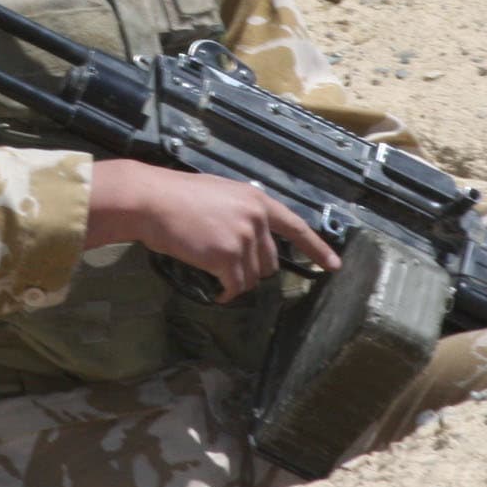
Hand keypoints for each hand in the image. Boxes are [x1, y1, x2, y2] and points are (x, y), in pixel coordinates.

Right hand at [85, 160, 337, 302]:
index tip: (334, 265)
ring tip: (214, 270)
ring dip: (236, 280)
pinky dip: (227, 293)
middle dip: (252, 268)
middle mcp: (256, 219)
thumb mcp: (220, 193)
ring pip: (252, 277)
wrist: (152, 201)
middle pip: (270, 261)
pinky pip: (235, 286)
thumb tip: (251, 234)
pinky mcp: (227, 257)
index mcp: (257, 201)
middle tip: (227, 264)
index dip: (317, 249)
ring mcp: (243, 238)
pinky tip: (218, 292)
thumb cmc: (179, 196)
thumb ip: (242, 211)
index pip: (296, 227)